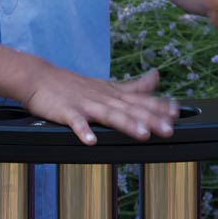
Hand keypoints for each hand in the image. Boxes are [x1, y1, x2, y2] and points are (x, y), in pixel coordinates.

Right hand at [22, 67, 178, 145]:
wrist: (40, 78)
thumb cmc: (75, 85)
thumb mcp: (108, 85)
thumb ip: (133, 86)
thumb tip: (157, 77)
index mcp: (114, 93)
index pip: (141, 99)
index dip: (160, 106)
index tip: (177, 112)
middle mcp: (104, 98)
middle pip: (131, 109)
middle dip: (151, 119)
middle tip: (169, 130)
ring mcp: (86, 104)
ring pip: (110, 114)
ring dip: (126, 124)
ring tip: (142, 134)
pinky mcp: (66, 111)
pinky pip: (76, 122)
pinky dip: (83, 131)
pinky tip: (91, 141)